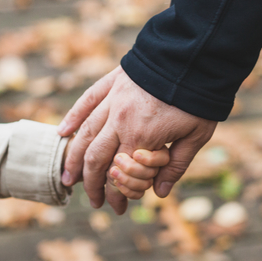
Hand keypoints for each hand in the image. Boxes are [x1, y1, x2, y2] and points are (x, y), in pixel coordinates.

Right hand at [57, 66, 216, 214]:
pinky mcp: (112, 82)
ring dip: (74, 159)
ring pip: (85, 134)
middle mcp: (120, 121)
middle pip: (95, 159)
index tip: (119, 207)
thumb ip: (176, 166)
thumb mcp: (197, 136)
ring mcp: (112, 100)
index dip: (117, 195)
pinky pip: (86, 102)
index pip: (120, 175)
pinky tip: (62, 133)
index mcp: (141, 137)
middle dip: (91, 184)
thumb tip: (159, 193)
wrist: (195, 53)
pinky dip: (72, 118)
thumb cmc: (199, 97)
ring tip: (68, 178)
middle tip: (93, 201)